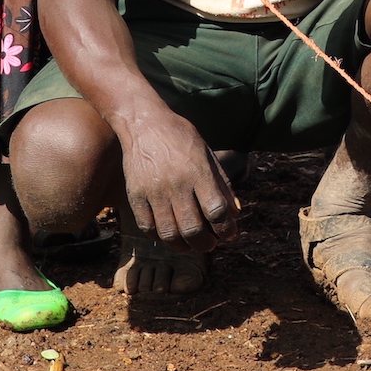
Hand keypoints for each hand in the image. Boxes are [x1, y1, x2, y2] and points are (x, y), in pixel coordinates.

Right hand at [115, 105, 240, 252]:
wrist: (144, 123)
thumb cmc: (181, 138)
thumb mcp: (207, 154)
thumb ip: (222, 184)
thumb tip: (235, 213)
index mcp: (198, 172)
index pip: (217, 210)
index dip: (226, 228)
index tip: (229, 233)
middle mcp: (176, 184)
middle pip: (193, 228)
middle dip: (206, 244)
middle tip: (211, 244)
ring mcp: (154, 191)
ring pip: (169, 233)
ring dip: (184, 246)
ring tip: (191, 245)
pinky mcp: (135, 195)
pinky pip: (148, 227)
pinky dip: (160, 237)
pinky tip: (169, 235)